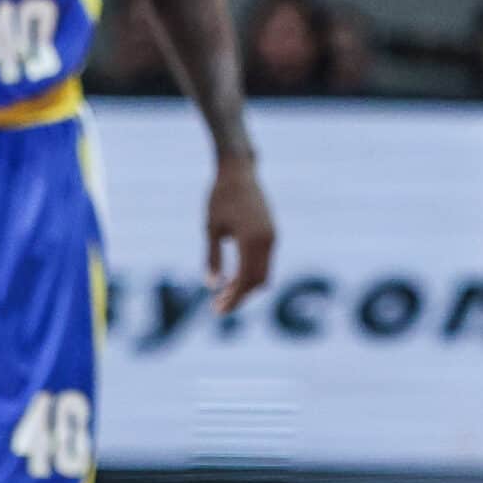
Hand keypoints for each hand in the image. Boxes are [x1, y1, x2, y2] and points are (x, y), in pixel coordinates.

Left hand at [204, 156, 275, 313]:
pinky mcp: (272, 233)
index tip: (217, 310)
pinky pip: (265, 261)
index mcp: (251, 239)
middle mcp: (267, 240)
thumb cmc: (220, 198)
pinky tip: (234, 278)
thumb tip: (213, 285)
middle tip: (218, 308)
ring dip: (246, 287)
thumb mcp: (210, 228)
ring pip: (264, 273)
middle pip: (258, 281)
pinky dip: (252, 274)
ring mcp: (272, 236)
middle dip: (240, 297)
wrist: (239, 171)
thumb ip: (212, 257)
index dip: (233, 298)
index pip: (245, 279)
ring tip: (224, 295)